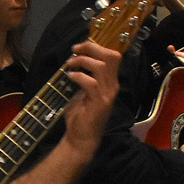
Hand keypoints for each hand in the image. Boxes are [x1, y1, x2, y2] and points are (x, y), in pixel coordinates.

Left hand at [59, 39, 122, 154]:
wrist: (82, 137)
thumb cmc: (81, 113)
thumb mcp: (83, 90)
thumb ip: (85, 74)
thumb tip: (76, 56)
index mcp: (110, 81)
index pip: (113, 56)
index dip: (98, 46)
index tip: (80, 47)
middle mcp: (113, 85)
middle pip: (111, 56)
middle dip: (91, 48)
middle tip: (75, 51)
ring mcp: (108, 94)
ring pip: (101, 67)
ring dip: (82, 61)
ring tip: (70, 64)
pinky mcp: (100, 103)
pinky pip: (91, 83)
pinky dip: (79, 76)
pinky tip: (70, 76)